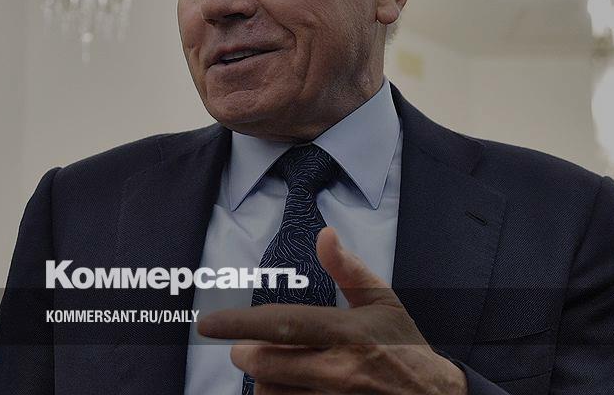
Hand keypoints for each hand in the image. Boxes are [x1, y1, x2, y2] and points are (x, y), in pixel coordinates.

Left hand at [198, 227, 466, 394]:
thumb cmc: (405, 348)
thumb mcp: (383, 303)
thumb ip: (348, 270)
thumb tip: (324, 235)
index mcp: (349, 334)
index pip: (284, 325)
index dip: (240, 323)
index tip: (208, 323)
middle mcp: (340, 371)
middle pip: (267, 364)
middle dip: (247, 354)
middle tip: (247, 348)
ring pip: (272, 393)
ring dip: (265, 382)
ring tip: (279, 371)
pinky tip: (291, 388)